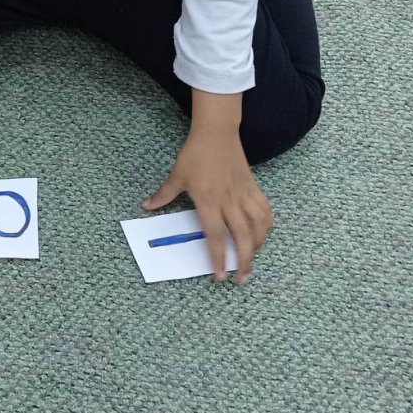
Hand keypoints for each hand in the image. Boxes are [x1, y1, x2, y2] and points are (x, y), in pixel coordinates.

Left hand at [145, 128, 271, 283]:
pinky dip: (267, 225)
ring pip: (257, 226)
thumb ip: (163, 195)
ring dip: (257, 246)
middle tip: (240, 279)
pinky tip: (263, 235)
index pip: (215, 236)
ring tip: (252, 261)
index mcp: (209, 202)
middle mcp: (229, 202)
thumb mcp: (176, 176)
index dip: (218, 257)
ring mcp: (244, 195)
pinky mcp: (253, 188)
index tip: (219, 275)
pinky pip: (265, 211)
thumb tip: (146, 207)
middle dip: (242, 261)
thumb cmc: (195, 155)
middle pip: (241, 237)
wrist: (217, 133)